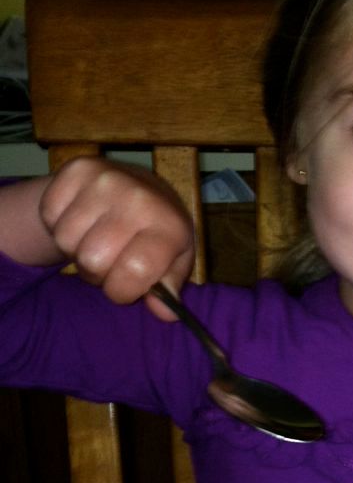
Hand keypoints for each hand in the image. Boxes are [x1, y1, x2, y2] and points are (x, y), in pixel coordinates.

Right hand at [39, 156, 195, 320]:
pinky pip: (49, 214)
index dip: (122, 291)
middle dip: (97, 272)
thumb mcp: (173, 262)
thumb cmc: (156, 232)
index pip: (134, 272)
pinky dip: (59, 224)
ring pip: (67, 239)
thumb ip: (168, 289)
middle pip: (93, 260)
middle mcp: (140, 198)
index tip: (125, 286)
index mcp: (169, 226)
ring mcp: (107, 179)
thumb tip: (165, 314)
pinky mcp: (77, 169)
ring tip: (95, 238)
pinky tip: (82, 219)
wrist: (138, 186)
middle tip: (109, 260)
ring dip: (76, 248)